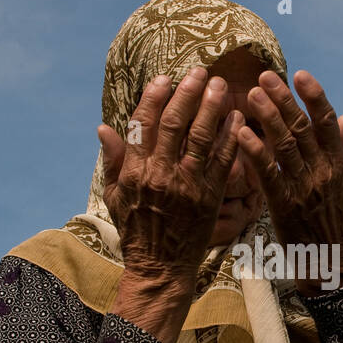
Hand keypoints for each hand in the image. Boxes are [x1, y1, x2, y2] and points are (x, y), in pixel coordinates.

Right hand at [97, 67, 242, 342]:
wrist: (160, 268)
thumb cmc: (136, 231)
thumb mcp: (115, 197)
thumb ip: (113, 161)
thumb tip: (104, 127)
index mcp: (135, 171)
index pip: (144, 124)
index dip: (155, 97)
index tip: (165, 78)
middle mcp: (160, 174)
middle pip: (175, 124)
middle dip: (188, 94)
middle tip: (200, 73)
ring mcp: (187, 186)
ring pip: (202, 138)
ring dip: (212, 108)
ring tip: (221, 86)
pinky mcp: (210, 198)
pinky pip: (223, 162)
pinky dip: (231, 138)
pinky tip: (237, 118)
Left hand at [236, 69, 342, 295]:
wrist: (328, 260)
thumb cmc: (336, 219)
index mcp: (338, 163)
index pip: (327, 122)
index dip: (314, 96)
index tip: (300, 74)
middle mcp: (323, 171)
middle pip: (302, 128)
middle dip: (283, 100)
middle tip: (264, 77)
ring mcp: (303, 188)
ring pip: (284, 146)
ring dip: (268, 118)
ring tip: (251, 95)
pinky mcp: (284, 205)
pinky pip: (268, 174)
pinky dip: (255, 152)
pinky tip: (242, 133)